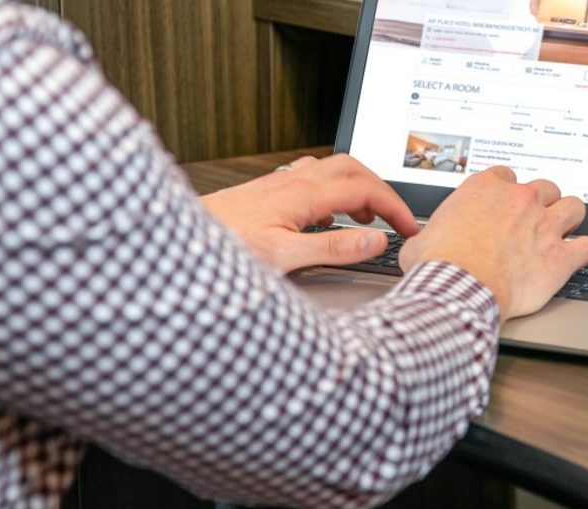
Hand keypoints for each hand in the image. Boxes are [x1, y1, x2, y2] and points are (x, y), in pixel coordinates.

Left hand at [199, 154, 419, 270]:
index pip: (364, 191)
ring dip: (356, 189)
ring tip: (367, 218)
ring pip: (331, 171)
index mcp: (302, 195)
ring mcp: (277, 185)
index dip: (394, 208)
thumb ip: (333, 247)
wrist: (177, 244)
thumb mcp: (284, 258)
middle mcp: (291, 183)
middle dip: (381, 191)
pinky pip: (309, 180)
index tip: (410, 228)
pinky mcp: (265, 193)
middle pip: (352, 170)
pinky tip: (324, 217)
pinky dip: (330, 193)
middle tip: (396, 219)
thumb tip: (375, 240)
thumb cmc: (223, 251)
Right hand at [399, 167, 587, 321]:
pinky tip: (579, 255)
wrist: (459, 289)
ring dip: (569, 217)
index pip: (506, 176)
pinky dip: (585, 251)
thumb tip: (420, 243)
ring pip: (573, 207)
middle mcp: (519, 201)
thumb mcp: (421, 240)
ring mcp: (544, 226)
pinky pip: (587, 246)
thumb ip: (431, 233)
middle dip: (542, 202)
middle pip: (544, 187)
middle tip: (536, 218)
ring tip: (565, 228)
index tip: (505, 203)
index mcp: (486, 189)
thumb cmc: (440, 265)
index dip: (507, 191)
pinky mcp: (560, 257)